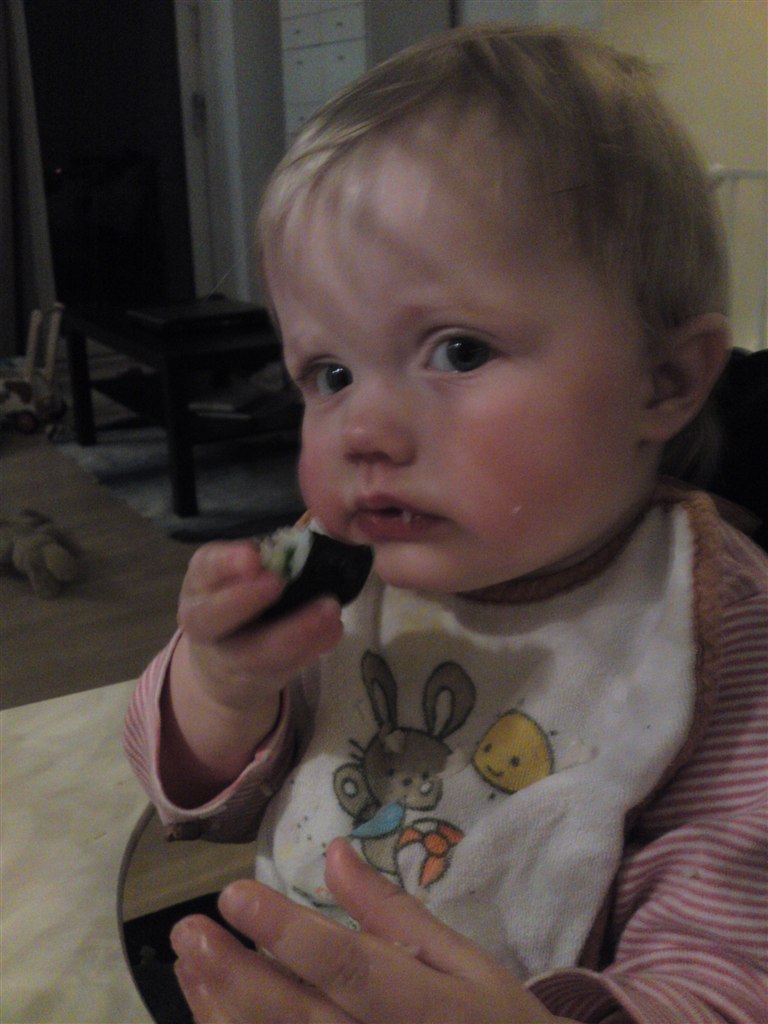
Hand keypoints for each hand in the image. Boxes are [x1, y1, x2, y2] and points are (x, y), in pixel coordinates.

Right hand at [161, 540, 342, 804]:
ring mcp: (228, 656)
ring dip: (295, 631)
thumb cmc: (237, 597)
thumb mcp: (235, 574)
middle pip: (214, 617)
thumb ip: (262, 561)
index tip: (253, 557)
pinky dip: (311, 649)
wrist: (223, 664)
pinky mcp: (256, 679)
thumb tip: (309, 541)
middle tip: (277, 582)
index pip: (205, 569)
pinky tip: (334, 630)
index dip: (226, 564)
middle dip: (244, 599)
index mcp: (201, 583)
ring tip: (329, 610)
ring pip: (254, 651)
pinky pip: (283, 668)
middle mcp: (204, 621)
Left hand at [170, 839, 567, 1023]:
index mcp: (425, 1007)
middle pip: (297, 1017)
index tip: (235, 894)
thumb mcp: (467, 962)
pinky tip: (210, 1008)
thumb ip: (395, 913)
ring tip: (188, 963)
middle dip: (235, 975)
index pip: (347, 967)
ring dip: (223, 1011)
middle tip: (189, 931)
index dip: (288, 934)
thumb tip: (334, 853)